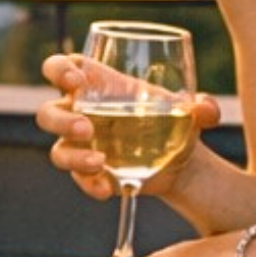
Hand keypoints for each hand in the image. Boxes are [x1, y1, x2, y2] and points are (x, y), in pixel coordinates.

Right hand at [35, 53, 197, 199]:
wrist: (183, 161)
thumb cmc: (178, 122)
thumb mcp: (191, 111)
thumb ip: (202, 107)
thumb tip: (207, 110)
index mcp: (97, 85)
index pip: (60, 68)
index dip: (58, 70)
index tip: (75, 81)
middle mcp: (82, 113)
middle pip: (48, 112)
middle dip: (61, 120)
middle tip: (87, 129)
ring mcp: (82, 147)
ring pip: (57, 150)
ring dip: (73, 156)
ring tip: (100, 163)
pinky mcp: (89, 174)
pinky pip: (78, 179)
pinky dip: (90, 184)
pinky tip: (108, 188)